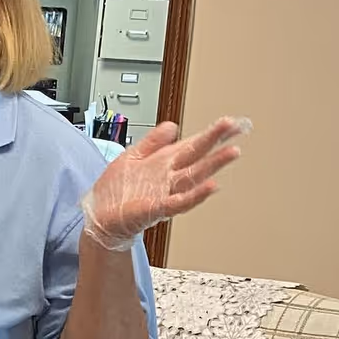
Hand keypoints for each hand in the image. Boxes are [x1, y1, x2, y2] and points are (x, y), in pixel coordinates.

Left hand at [82, 116, 249, 249]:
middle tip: (238, 128)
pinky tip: (210, 186)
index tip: (231, 123)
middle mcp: (169, 177)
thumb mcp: (132, 156)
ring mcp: (165, 192)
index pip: (193, 144)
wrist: (100, 216)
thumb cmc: (115, 190)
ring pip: (195, 177)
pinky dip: (195, 194)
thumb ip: (152, 141)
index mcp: (163, 162)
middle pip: (198, 157)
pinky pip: (180, 201)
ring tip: (231, 152)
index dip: (211, 134)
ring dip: (213, 165)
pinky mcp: (157, 208)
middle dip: (217, 142)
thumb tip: (173, 125)